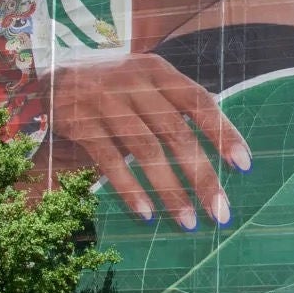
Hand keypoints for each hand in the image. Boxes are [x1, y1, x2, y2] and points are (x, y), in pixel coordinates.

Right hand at [36, 54, 251, 229]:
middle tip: (221, 211)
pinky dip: (130, 190)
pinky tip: (146, 214)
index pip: (199, 102)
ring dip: (170, 190)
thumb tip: (218, 149)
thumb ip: (174, 107)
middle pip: (176, 133)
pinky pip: (110, 161)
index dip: (223, 133)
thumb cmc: (111, 86)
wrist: (49, 71)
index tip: (244, 165)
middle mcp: (134, 84)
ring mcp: (106, 103)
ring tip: (188, 221)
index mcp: (158, 72)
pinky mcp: (81, 124)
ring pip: (146, 151)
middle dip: (202, 176)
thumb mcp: (144, 82)